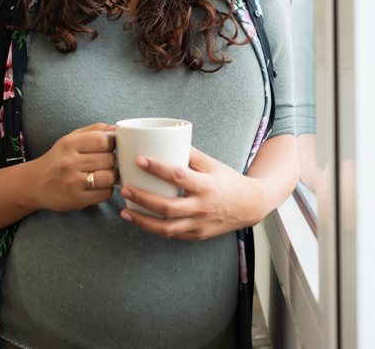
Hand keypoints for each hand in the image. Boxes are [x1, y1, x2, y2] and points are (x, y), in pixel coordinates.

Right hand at [26, 123, 117, 212]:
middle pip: (109, 159)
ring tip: (103, 174)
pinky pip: (105, 194)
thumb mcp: (72, 138)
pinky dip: (106, 190)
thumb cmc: (58, 159)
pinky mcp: (77, 200)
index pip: (104, 140)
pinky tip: (98, 186)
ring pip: (110, 177)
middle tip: (103, 163)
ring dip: (111, 176)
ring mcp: (73, 183)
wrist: (35, 184)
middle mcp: (70, 162)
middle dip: (111, 161)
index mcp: (70, 143)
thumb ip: (95, 130)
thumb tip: (116, 129)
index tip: (107, 148)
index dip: (111, 144)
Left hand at [119, 147, 263, 240]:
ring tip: (125, 211)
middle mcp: (203, 207)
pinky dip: (154, 229)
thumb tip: (165, 140)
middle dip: (143, 198)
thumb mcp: (212, 164)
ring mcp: (200, 224)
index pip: (179, 176)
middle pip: (168, 207)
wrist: (250, 206)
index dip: (158, 168)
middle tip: (125, 188)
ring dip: (143, 220)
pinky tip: (140, 220)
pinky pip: (172, 234)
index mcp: (207, 186)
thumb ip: (190, 154)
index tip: (140, 160)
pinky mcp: (197, 235)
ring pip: (167, 228)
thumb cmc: (229, 181)